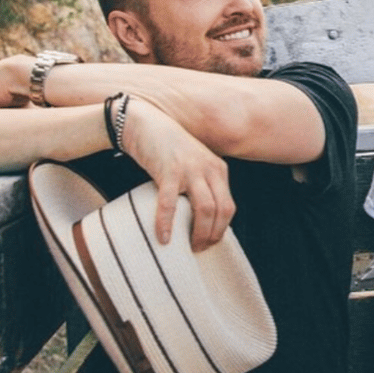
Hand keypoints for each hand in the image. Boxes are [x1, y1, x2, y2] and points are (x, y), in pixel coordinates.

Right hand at [120, 97, 235, 251]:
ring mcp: (190, 169)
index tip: (208, 243)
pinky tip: (163, 238)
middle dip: (212, 235)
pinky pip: (170, 203)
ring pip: (205, 209)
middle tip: (198, 249)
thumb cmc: (167, 149)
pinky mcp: (169, 171)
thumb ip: (201, 184)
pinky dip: (167, 223)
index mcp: (218, 169)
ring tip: (188, 247)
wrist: (144, 123)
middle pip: (221, 210)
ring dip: (198, 233)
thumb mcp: (193, 164)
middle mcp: (209, 168)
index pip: (229, 206)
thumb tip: (200, 220)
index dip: (221, 229)